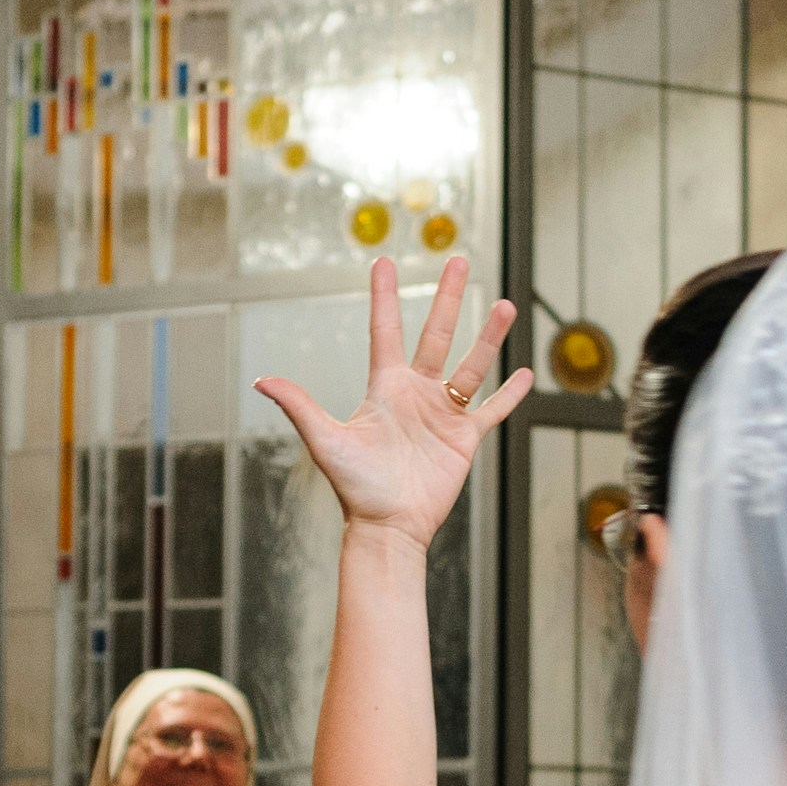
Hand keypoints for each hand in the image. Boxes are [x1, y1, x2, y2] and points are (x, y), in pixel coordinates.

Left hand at [255, 256, 529, 548]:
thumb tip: (261, 381)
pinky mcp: (465, 439)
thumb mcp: (325, 441)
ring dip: (489, 337)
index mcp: (385, 388)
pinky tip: (525, 373)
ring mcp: (442, 414)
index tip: (384, 262)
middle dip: (447, 297)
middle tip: (458, 259)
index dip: (385, 297)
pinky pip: (491, 410)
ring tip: (506, 304)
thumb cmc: (355, 487)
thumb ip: (300, 406)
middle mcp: (416, 394)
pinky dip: (509, 394)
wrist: (387, 527)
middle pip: (436, 335)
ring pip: (471, 365)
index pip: (386, 331)